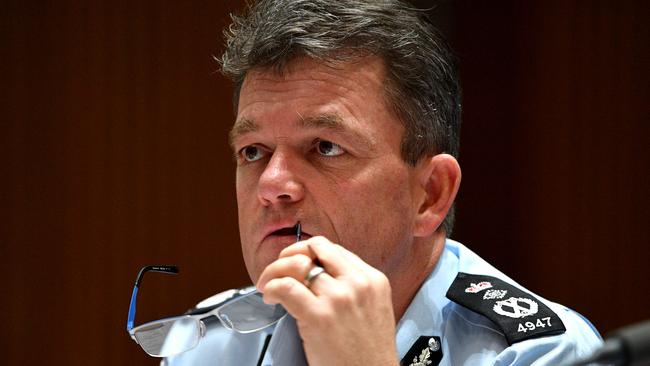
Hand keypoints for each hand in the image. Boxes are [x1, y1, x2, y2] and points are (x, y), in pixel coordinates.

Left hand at [257, 236, 398, 365]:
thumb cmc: (368, 355)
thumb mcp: (374, 310)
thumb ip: (354, 288)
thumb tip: (319, 275)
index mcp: (373, 279)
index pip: (334, 249)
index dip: (311, 254)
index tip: (299, 266)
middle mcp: (358, 283)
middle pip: (316, 247)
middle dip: (291, 254)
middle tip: (280, 270)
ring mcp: (338, 298)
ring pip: (296, 266)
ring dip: (274, 273)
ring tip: (269, 286)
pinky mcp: (319, 316)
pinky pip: (285, 287)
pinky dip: (271, 287)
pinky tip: (270, 297)